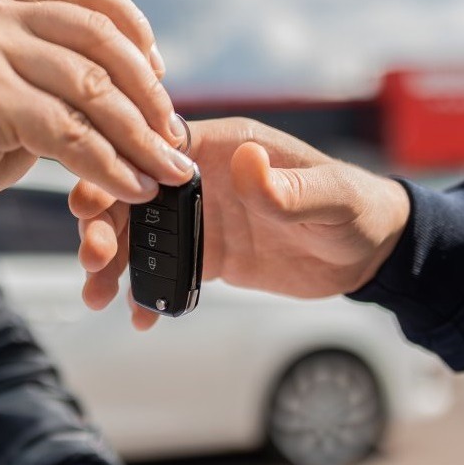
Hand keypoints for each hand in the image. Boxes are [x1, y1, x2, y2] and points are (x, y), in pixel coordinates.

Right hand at [0, 0, 195, 231]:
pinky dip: (108, 165)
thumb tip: (127, 106)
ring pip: (90, 89)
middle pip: (99, 41)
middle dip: (149, 95)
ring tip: (166, 173)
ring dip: (140, 138)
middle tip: (174, 139)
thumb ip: (50, 84)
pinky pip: (68, 133)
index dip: (133, 28)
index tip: (160, 73)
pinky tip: (130, 188)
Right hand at [71, 117, 410, 328]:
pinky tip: (139, 316)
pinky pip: (168, 271)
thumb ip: (287, 187)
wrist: (372, 253)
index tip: (91, 199)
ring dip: (115, 262)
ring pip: (142, 234)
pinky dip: (149, 292)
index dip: (118, 169)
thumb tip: (249, 163)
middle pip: (136, 193)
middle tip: (92, 258)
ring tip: (97, 295)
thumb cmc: (355, 208)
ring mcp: (203, 218)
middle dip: (105, 223)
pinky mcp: (209, 256)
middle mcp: (204, 179)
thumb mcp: (329, 198)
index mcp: (225, 148)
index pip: (155, 149)